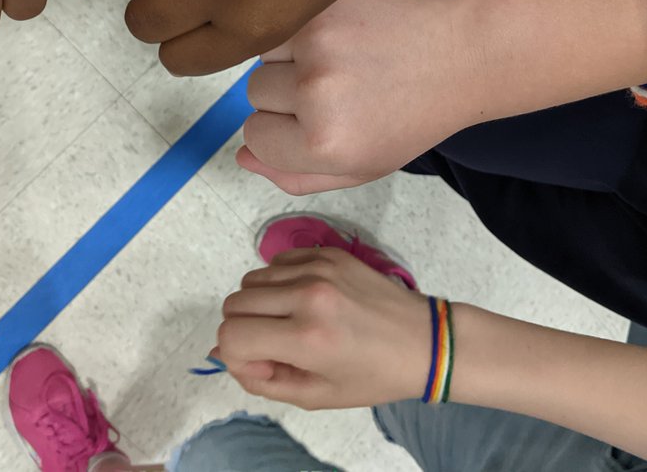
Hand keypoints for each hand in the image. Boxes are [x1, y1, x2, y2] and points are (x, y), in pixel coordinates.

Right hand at [216, 248, 431, 409]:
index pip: (232, 336)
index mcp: (306, 337)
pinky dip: (279, 282)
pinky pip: (277, 261)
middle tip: (278, 346)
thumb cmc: (373, 376)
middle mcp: (308, 295)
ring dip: (261, 305)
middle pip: (234, 304)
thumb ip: (261, 380)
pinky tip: (306, 300)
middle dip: (244, 329)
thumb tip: (222, 352)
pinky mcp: (328, 251)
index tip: (266, 366)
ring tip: (293, 322)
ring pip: (251, 280)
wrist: (424, 341)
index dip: (238, 357)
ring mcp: (319, 268)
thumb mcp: (316, 395)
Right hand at [237, 0, 480, 194]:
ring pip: (265, 57)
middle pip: (256, 96)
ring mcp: (317, 44)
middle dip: (286, 95)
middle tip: (339, 90)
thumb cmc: (413, 117)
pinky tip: (340, 37)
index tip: (319, 122)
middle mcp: (315, 95)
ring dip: (290, 60)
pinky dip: (301, 30)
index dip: (284, 132)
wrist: (462, 54)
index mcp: (324, 146)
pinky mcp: (323, 7)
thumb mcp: (362, 166)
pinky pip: (283, 24)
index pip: (254, 138)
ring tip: (341, 61)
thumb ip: (297, 175)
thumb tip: (242, 158)